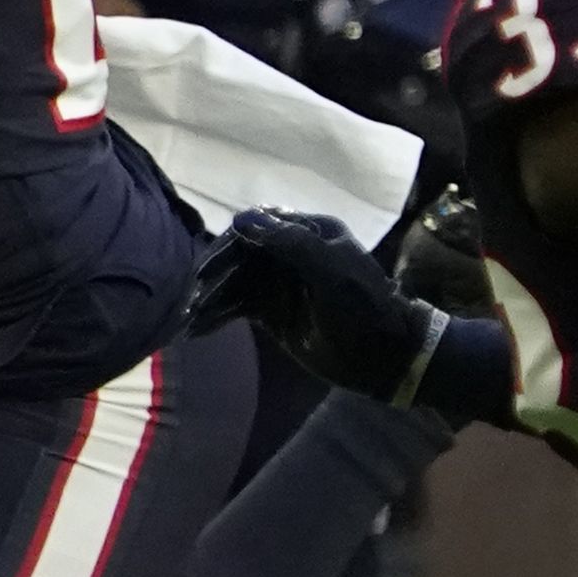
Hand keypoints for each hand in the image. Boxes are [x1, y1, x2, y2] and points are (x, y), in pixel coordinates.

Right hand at [192, 209, 459, 399]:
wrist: (386, 358)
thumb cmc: (364, 310)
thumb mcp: (332, 273)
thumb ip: (292, 243)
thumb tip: (241, 218)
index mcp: (310, 234)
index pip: (258, 228)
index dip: (229, 246)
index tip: (209, 271)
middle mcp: (292, 254)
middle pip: (240, 255)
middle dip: (215, 276)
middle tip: (195, 299)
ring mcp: (281, 283)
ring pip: (235, 282)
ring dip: (212, 299)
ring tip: (192, 320)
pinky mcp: (274, 311)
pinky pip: (238, 306)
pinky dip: (218, 316)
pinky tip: (200, 329)